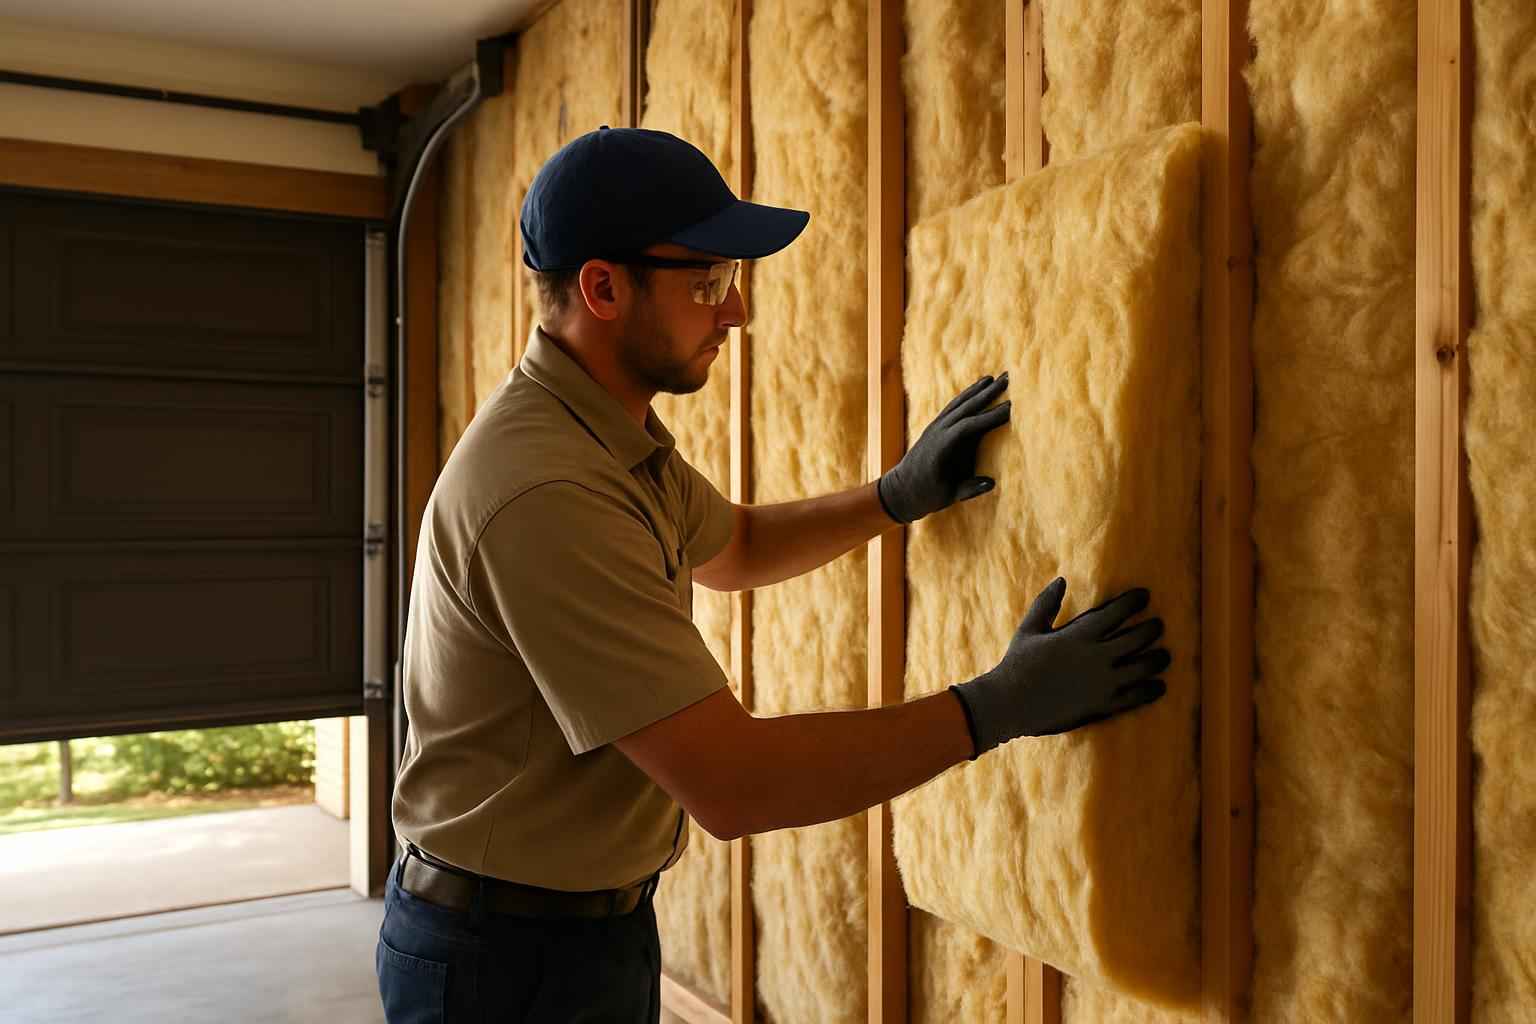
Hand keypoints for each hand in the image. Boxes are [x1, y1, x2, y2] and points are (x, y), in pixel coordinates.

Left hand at [877, 373, 1011, 523]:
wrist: (900, 490)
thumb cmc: (926, 496)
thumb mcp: (947, 497)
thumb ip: (968, 489)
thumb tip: (990, 483)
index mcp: (940, 448)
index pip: (968, 427)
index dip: (989, 417)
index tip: (1009, 409)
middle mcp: (937, 432)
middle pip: (965, 408)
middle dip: (987, 394)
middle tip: (1006, 380)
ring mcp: (934, 428)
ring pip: (958, 404)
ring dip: (976, 390)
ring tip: (993, 378)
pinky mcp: (934, 427)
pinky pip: (952, 408)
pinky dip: (965, 396)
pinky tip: (976, 389)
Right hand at [949, 578, 1170, 757]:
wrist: (1010, 704)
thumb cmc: (1017, 664)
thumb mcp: (1030, 629)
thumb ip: (1046, 603)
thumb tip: (1061, 580)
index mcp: (1079, 635)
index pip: (1117, 612)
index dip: (1135, 601)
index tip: (1145, 596)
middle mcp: (1097, 657)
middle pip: (1138, 638)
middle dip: (1153, 628)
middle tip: (1158, 625)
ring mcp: (1103, 683)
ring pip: (1144, 667)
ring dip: (1159, 659)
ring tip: (1164, 655)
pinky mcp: (1104, 705)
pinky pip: (1137, 697)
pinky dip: (1152, 690)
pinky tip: (1159, 686)